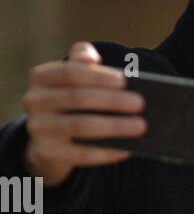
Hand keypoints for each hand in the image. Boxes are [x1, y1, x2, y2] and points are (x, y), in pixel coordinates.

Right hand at [22, 41, 142, 187]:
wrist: (50, 136)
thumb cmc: (71, 98)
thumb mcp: (74, 76)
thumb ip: (82, 59)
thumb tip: (91, 58)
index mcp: (40, 77)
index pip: (69, 73)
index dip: (97, 77)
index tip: (124, 81)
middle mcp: (33, 101)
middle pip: (76, 98)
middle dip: (111, 100)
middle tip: (140, 103)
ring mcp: (38, 128)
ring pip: (79, 126)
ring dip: (113, 126)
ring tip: (140, 126)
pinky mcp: (46, 152)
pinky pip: (80, 154)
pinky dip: (105, 152)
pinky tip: (126, 149)